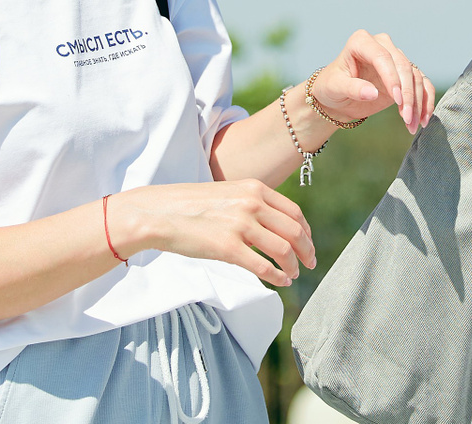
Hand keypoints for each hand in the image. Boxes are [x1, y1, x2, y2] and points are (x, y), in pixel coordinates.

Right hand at [111, 180, 315, 287]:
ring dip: (294, 265)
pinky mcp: (228, 247)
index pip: (294, 212)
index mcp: (255, 189)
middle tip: (310, 263)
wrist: (160, 212)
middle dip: (307, 250)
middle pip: (295, 231)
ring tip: (294, 274)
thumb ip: (252, 205)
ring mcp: (241, 225)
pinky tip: (281, 281)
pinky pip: (263, 266)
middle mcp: (252, 204)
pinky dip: (278, 276)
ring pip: (283, 249)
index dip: (306, 231)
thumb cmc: (191, 206)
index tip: (309, 243)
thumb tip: (273, 228)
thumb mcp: (229, 194)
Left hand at [310, 30, 437, 134]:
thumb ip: (353, 88)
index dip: (392, 77)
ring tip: (412, 125)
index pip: (382, 57)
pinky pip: (422, 84)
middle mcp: (382, 45)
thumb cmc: (331, 88)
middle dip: (408, 94)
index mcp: (361, 41)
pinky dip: (425, 101)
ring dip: (417, 102)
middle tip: (407, 118)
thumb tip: (373, 93)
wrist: (337, 97)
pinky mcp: (404, 74)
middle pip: (403, 66)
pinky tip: (423, 119)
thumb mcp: (335, 88)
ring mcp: (395, 58)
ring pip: (415, 76)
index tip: (397, 100)